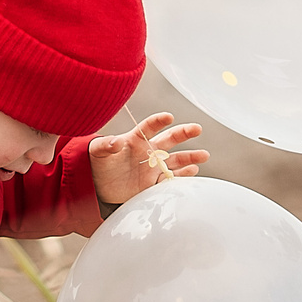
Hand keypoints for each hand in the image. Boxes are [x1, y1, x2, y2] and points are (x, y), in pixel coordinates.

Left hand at [91, 113, 207, 205]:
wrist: (99, 184)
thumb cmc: (98, 162)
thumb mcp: (97, 152)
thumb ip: (105, 145)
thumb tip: (115, 141)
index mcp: (135, 139)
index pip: (148, 127)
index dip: (158, 121)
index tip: (168, 117)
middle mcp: (148, 151)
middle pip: (169, 140)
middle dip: (183, 133)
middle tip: (197, 129)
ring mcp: (152, 167)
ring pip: (175, 160)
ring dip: (190, 158)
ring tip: (204, 155)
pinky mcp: (153, 183)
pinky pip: (170, 179)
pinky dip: (182, 176)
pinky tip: (193, 171)